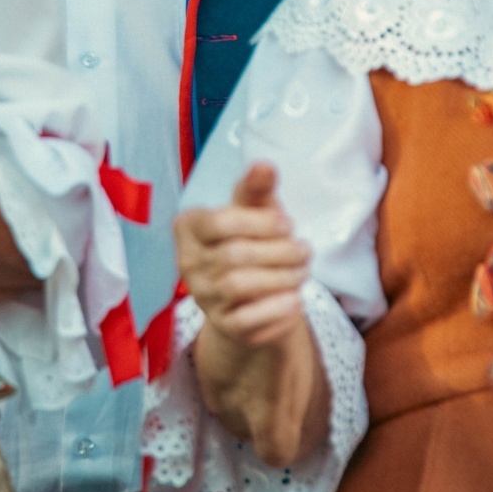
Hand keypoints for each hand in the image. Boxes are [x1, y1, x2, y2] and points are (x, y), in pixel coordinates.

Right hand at [174, 161, 310, 347]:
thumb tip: (264, 165)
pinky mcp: (222, 326)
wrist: (252, 295)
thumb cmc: (252, 240)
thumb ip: (256, 189)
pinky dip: (276, 310)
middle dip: (278, 252)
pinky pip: (248, 321)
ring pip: (240, 287)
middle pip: (233, 256)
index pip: (217, 222)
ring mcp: (202, 297)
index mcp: (188, 227)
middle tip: (304, 250)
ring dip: (282, 278)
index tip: (287, 223)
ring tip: (303, 270)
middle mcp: (188, 263)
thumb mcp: (254, 210)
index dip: (258, 223)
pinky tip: (294, 299)